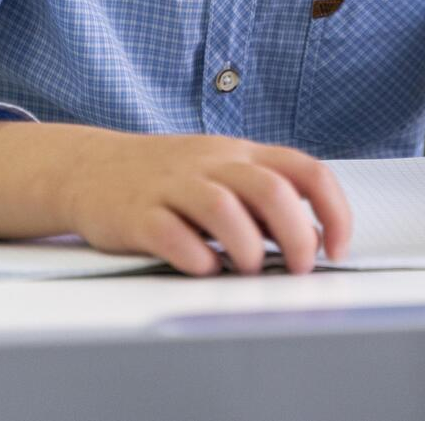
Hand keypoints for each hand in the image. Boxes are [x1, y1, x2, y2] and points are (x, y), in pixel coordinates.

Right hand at [55, 131, 353, 275]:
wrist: (88, 167)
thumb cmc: (164, 177)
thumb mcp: (221, 172)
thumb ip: (263, 199)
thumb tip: (313, 241)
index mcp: (240, 154)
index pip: (305, 170)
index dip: (333, 210)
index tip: (337, 247)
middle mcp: (211, 164)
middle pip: (270, 190)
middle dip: (296, 236)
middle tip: (298, 268)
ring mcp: (172, 185)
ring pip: (224, 208)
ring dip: (248, 247)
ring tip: (248, 269)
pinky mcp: (136, 213)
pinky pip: (171, 233)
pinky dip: (195, 257)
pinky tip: (203, 267)